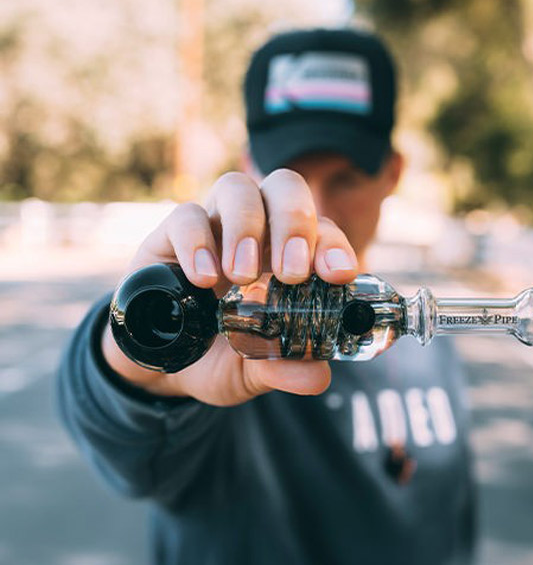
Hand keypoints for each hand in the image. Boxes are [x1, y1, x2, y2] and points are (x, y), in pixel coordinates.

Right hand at [101, 169, 358, 405]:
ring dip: (246, 227)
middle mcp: (258, 231)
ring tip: (240, 275)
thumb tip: (318, 376)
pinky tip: (202, 278)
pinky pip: (184, 216)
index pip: (322, 231)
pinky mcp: (170, 234)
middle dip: (294, 223)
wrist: (163, 365)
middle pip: (284, 188)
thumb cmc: (221, 356)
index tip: (339, 275)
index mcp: (289, 256)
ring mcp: (214, 226)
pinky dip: (197, 242)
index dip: (334, 246)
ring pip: (237, 188)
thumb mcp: (253, 371)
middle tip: (291, 272)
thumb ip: (283, 369)